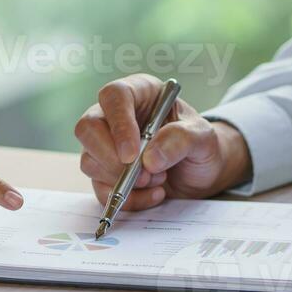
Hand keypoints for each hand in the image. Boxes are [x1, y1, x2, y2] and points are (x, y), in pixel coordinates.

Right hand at [76, 74, 250, 209]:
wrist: (199, 172)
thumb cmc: (199, 145)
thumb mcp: (203, 138)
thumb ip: (182, 140)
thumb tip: (150, 158)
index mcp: (139, 93)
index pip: (114, 96)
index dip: (119, 125)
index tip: (132, 154)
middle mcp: (115, 116)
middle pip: (88, 128)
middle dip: (110, 158)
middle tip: (141, 175)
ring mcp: (106, 145)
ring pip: (89, 161)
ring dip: (122, 179)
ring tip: (158, 180)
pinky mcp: (105, 173)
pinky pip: (100, 188)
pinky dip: (127, 199)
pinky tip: (153, 194)